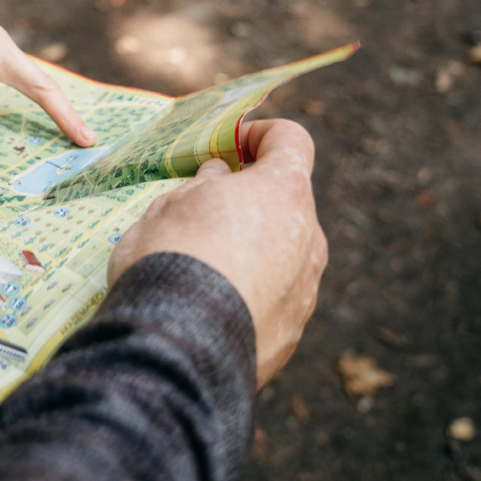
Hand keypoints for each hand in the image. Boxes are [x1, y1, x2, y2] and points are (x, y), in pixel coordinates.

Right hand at [107, 119, 326, 386]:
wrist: (178, 345)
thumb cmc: (170, 256)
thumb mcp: (171, 205)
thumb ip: (203, 187)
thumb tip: (220, 179)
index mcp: (284, 191)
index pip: (291, 140)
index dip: (259, 135)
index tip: (228, 147)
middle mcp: (309, 238)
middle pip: (287, 203)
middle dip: (251, 200)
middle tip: (203, 211)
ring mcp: (306, 289)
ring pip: (283, 254)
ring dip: (252, 250)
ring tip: (201, 267)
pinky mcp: (292, 334)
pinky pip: (273, 300)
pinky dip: (249, 295)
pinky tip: (208, 308)